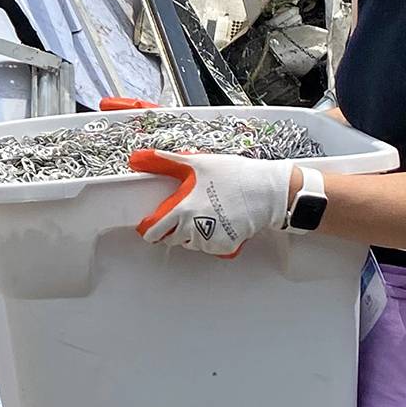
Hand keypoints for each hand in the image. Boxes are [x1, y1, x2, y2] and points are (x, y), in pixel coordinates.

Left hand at [129, 149, 294, 256]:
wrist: (267, 191)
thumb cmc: (233, 176)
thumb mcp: (196, 163)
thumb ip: (164, 162)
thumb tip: (138, 158)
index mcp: (182, 209)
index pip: (153, 232)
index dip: (150, 229)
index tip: (151, 225)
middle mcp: (194, 229)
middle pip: (171, 239)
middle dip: (174, 229)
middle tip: (187, 213)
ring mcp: (209, 240)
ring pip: (191, 244)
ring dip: (194, 234)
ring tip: (208, 214)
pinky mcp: (224, 247)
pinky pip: (209, 247)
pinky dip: (212, 239)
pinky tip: (220, 222)